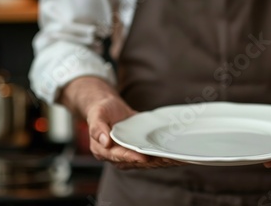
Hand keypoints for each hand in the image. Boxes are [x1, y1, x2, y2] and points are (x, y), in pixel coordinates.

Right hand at [59, 77, 183, 169]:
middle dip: (151, 161)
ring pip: (144, 162)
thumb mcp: (97, 114)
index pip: (119, 156)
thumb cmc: (101, 110)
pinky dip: (160, 157)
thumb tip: (105, 141)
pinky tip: (173, 156)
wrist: (107, 108)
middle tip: (166, 159)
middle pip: (135, 162)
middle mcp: (115, 155)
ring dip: (159, 161)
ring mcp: (127, 154)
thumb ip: (98, 128)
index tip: (143, 158)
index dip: (131, 157)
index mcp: (102, 150)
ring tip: (174, 159)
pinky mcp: (136, 150)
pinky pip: (148, 156)